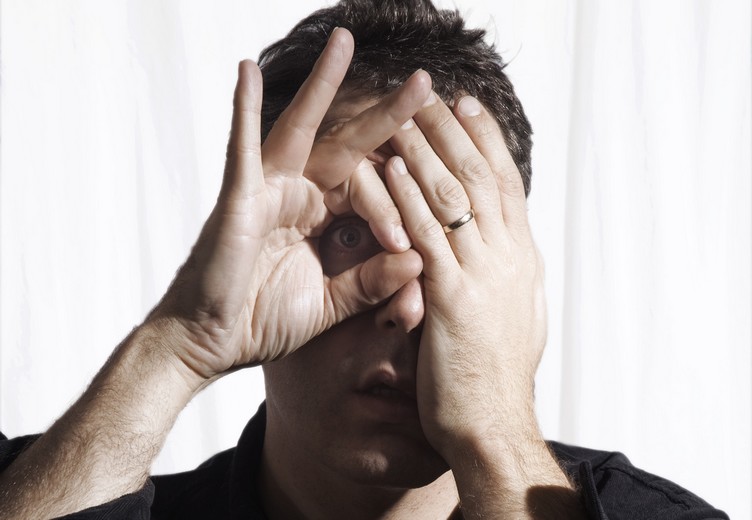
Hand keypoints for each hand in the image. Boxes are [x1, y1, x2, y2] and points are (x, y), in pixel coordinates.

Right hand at [148, 29, 431, 385]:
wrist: (212, 345)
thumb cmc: (266, 320)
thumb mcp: (332, 302)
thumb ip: (371, 283)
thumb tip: (419, 261)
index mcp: (324, 215)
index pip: (372, 190)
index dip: (394, 210)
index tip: (405, 246)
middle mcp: (299, 193)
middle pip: (349, 144)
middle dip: (387, 114)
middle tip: (424, 81)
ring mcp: (267, 189)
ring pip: (300, 129)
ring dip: (322, 85)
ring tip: (344, 42)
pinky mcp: (236, 198)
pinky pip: (241, 149)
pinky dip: (242, 111)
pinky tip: (246, 71)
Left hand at [384, 93, 546, 457]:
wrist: (495, 426)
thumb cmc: (496, 377)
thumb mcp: (514, 316)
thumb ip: (506, 276)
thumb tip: (509, 250)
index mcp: (522, 260)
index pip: (507, 186)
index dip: (488, 142)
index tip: (470, 108)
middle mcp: (509, 258)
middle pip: (483, 178)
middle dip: (458, 132)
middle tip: (437, 93)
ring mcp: (484, 276)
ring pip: (456, 198)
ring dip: (429, 151)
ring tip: (408, 113)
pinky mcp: (453, 300)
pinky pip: (426, 238)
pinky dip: (408, 199)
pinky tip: (391, 168)